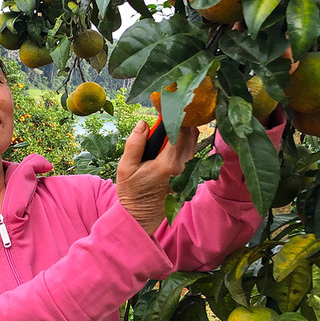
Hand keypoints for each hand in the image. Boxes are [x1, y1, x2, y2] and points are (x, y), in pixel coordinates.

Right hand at [116, 120, 199, 234]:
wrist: (140, 216)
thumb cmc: (131, 192)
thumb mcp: (126, 167)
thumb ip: (135, 143)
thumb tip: (144, 123)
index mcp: (167, 164)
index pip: (180, 131)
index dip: (175, 114)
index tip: (166, 104)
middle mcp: (182, 167)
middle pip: (191, 134)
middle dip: (181, 120)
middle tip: (167, 112)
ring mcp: (187, 172)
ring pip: (193, 142)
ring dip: (184, 130)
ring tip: (169, 123)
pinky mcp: (187, 175)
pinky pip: (191, 152)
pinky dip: (185, 140)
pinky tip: (172, 137)